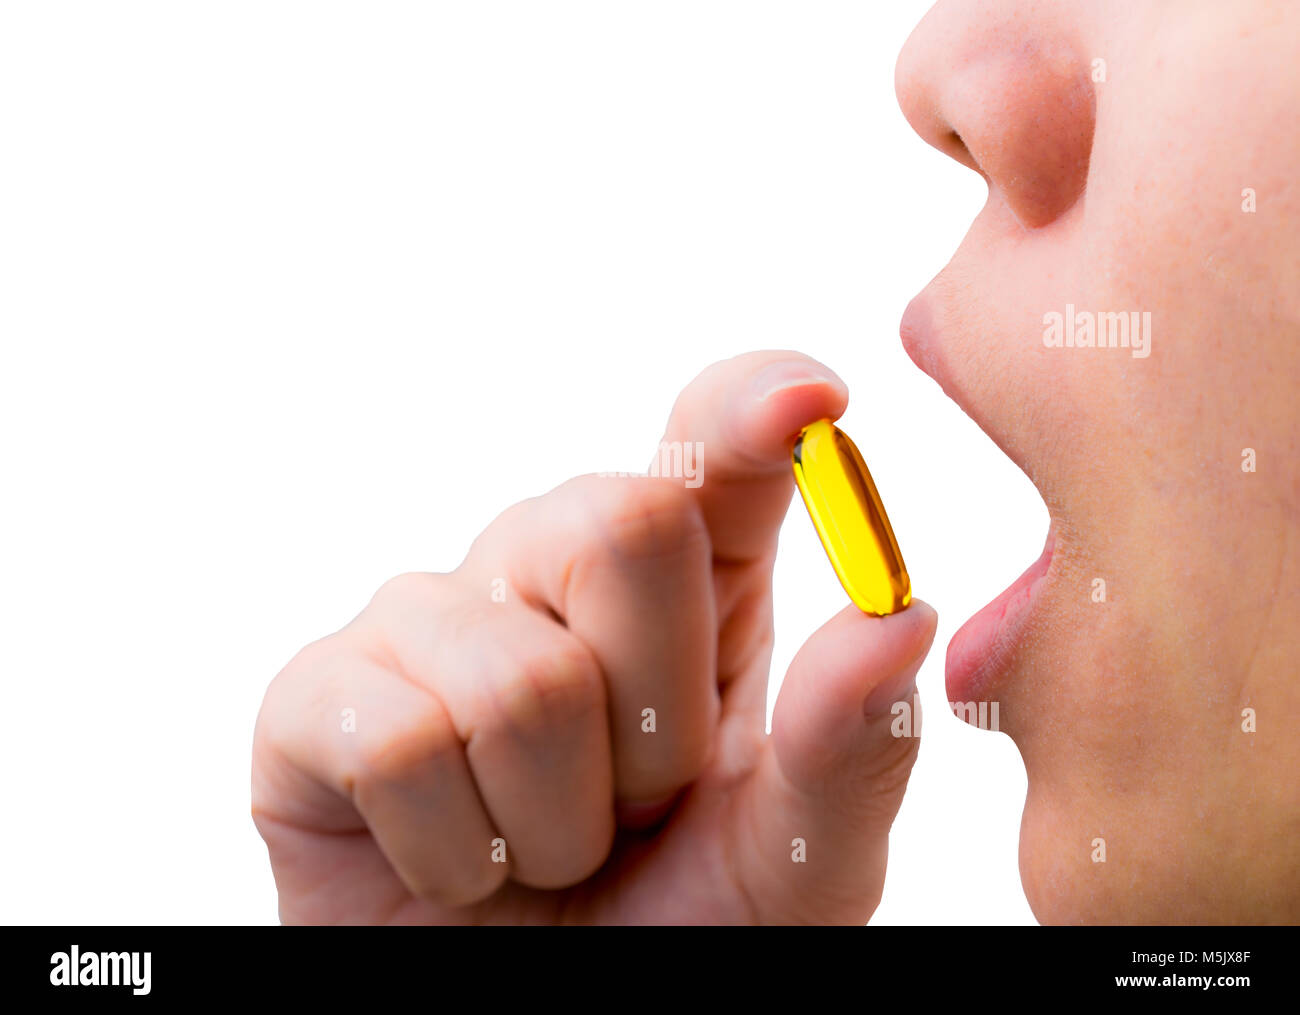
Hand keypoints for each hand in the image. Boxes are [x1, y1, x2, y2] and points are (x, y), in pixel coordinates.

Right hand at [251, 351, 936, 923]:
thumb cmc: (673, 926)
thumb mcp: (793, 862)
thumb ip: (847, 747)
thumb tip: (902, 614)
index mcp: (684, 583)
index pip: (708, 449)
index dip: (750, 409)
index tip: (810, 402)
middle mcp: (547, 567)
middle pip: (622, 524)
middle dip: (657, 722)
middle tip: (637, 806)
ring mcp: (427, 620)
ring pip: (521, 679)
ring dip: (559, 822)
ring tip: (546, 848)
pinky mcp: (317, 695)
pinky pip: (403, 744)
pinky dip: (456, 855)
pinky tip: (456, 863)